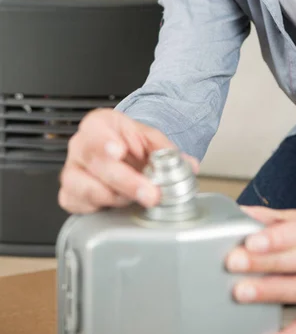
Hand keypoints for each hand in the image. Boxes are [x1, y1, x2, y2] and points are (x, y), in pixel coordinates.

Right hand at [59, 108, 197, 213]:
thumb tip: (188, 166)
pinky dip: (101, 208)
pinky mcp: (70, 194)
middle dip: (126, 181)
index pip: (96, 131)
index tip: (119, 152)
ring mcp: (72, 171)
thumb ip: (167, 150)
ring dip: (117, 197)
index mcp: (98, 124)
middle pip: (96, 164)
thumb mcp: (149, 139)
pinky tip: (118, 204)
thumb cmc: (129, 142)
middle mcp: (80, 146)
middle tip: (150, 193)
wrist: (120, 153)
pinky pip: (80, 206)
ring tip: (137, 197)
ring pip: (86, 189)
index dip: (106, 143)